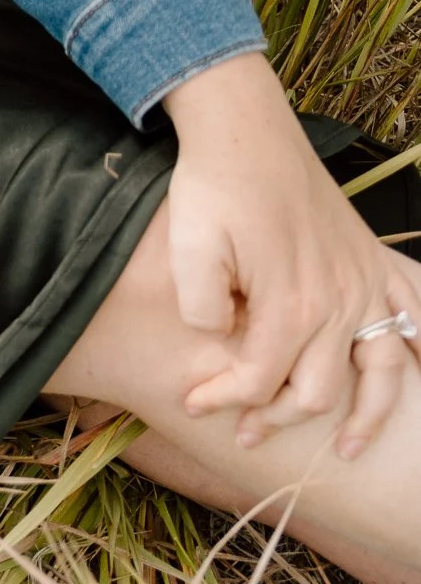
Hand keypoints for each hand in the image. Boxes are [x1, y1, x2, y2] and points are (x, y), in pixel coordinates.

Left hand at [162, 54, 420, 456]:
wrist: (246, 133)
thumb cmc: (212, 189)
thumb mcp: (186, 250)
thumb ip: (199, 309)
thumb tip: (216, 342)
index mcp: (289, 305)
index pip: (257, 380)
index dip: (222, 399)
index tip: (193, 404)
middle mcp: (338, 302)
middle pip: (316, 391)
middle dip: (277, 418)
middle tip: (244, 433)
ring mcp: (364, 284)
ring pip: (382, 372)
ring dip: (367, 416)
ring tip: (345, 450)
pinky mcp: (373, 262)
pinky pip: (415, 314)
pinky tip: (417, 370)